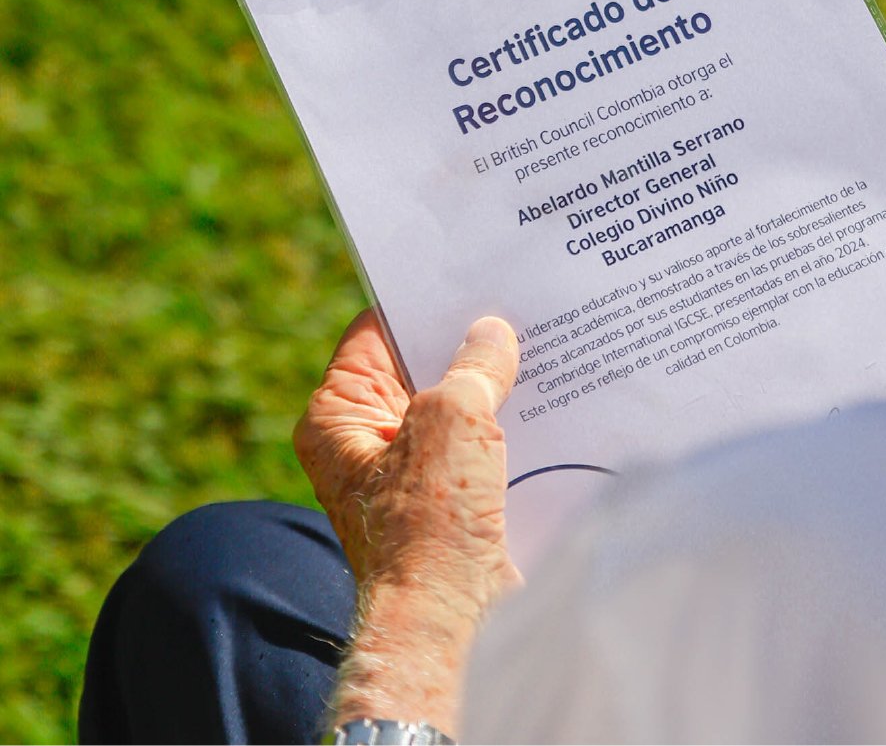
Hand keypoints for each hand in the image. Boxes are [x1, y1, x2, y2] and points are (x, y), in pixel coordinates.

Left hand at [293, 310, 519, 734]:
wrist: (447, 619)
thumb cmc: (430, 520)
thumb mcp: (454, 417)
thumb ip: (475, 364)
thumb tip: (493, 332)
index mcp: (338, 412)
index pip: (375, 329)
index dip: (419, 298)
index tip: (463, 267)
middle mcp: (364, 437)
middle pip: (418, 363)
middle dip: (464, 336)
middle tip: (511, 294)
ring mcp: (405, 467)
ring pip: (452, 401)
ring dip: (490, 378)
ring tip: (537, 334)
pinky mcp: (443, 494)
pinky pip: (473, 437)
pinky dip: (503, 417)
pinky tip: (545, 390)